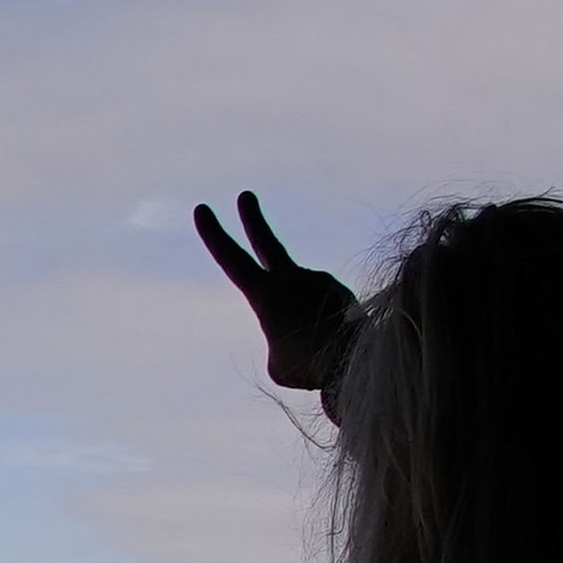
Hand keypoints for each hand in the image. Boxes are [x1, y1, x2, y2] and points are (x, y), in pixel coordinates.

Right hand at [192, 191, 361, 393]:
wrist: (360, 359)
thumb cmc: (312, 364)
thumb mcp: (280, 365)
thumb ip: (280, 342)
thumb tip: (299, 329)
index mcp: (267, 294)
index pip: (231, 258)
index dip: (214, 235)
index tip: (202, 208)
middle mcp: (294, 279)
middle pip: (268, 243)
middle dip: (253, 220)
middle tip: (246, 196)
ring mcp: (321, 283)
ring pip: (300, 307)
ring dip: (302, 329)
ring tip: (314, 351)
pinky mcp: (344, 294)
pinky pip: (324, 315)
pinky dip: (323, 331)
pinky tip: (334, 346)